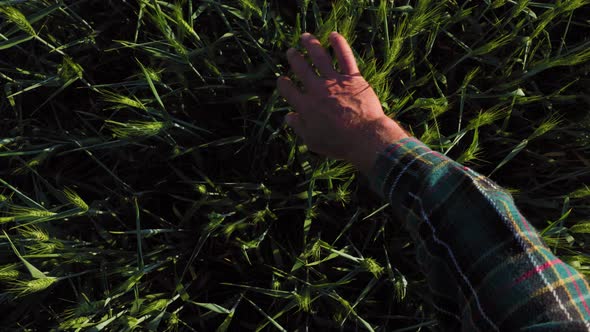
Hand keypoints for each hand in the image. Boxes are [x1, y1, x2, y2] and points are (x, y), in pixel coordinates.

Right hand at [277, 32, 408, 173]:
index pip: (289, 90)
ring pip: (319, 57)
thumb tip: (288, 116)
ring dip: (310, 45)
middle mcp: (317, 90)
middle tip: (291, 52)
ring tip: (305, 37)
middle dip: (294, 58)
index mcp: (306, 106)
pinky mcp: (352, 78)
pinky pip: (345, 57)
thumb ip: (299, 127)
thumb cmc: (339, 143)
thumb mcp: (313, 141)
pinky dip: (339, 44)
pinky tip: (333, 35)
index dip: (283, 83)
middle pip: (301, 69)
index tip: (282, 79)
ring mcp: (334, 82)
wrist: (364, 138)